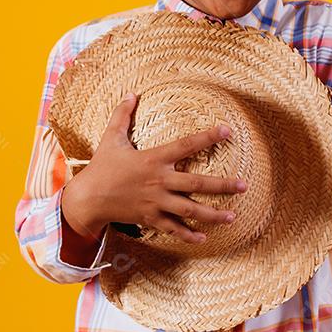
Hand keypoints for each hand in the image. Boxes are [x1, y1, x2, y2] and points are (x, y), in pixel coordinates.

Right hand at [62, 92, 247, 243]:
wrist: (88, 199)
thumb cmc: (102, 167)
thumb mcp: (111, 138)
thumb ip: (122, 115)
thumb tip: (131, 93)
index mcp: (154, 159)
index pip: (186, 145)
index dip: (208, 137)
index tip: (227, 131)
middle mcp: (159, 181)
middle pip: (197, 184)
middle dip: (222, 185)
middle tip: (243, 185)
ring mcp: (157, 202)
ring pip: (190, 210)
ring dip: (213, 214)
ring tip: (232, 216)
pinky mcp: (151, 218)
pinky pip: (173, 228)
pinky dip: (189, 235)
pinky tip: (204, 238)